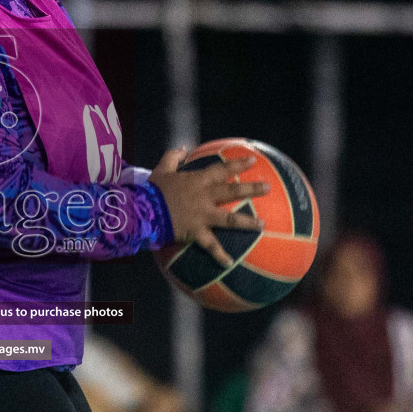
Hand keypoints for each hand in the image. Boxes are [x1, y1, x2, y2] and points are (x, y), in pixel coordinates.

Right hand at [149, 147, 268, 269]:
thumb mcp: (161, 170)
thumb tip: (183, 148)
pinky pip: (211, 245)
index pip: (221, 169)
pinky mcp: (196, 232)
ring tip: (262, 224)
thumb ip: (173, 157)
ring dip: (247, 222)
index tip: (253, 161)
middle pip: (232, 191)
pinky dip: (219, 255)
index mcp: (197, 181)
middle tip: (268, 187)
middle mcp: (204, 197)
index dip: (237, 164)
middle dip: (252, 189)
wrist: (144, 211)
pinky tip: (229, 263)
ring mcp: (202, 215)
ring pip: (230, 219)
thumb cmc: (153, 190)